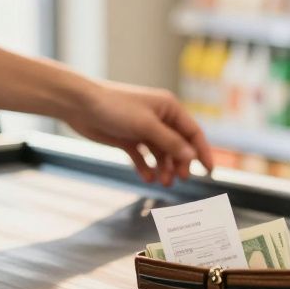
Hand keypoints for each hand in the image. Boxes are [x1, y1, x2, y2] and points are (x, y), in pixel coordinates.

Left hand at [65, 81, 213, 185]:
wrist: (80, 105)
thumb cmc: (116, 108)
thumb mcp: (147, 126)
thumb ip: (170, 142)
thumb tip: (192, 157)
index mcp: (169, 108)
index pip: (192, 132)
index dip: (202, 151)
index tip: (209, 171)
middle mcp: (159, 118)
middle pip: (178, 144)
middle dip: (180, 162)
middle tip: (180, 179)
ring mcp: (143, 129)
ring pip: (161, 153)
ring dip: (164, 167)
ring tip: (163, 183)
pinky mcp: (128, 138)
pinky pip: (143, 156)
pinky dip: (146, 167)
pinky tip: (148, 178)